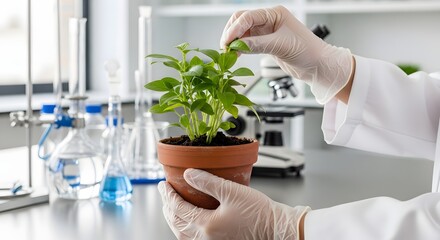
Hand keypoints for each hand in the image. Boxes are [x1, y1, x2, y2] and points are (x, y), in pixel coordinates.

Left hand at [158, 169, 309, 239]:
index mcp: (206, 226)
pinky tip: (189, 223)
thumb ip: (207, 182)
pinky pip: (193, 239)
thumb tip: (188, 174)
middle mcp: (206, 239)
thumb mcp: (231, 191)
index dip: (168, 195)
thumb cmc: (259, 212)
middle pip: (176, 223)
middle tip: (164, 193)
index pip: (178, 209)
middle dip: (167, 207)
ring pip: (183, 234)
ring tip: (171, 207)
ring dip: (174, 220)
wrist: (277, 228)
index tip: (163, 184)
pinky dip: (185, 230)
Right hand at [220, 5, 353, 103]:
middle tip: (225, 48)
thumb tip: (237, 46)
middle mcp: (270, 20)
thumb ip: (257, 45)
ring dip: (235, 42)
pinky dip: (241, 48)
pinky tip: (237, 55)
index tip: (227, 42)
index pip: (248, 17)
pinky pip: (248, 43)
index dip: (235, 29)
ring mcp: (267, 32)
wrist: (318, 66)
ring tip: (229, 53)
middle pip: (242, 21)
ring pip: (243, 33)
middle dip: (232, 33)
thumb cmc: (308, 51)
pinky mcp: (267, 43)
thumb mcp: (280, 46)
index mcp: (275, 14)